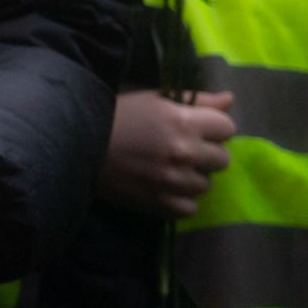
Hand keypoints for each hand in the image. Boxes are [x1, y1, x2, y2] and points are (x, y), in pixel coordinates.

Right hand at [99, 89, 235, 218]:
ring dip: (191, 177)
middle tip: (181, 150)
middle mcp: (184, 152)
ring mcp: (174, 181)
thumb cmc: (116, 115)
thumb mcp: (154, 100)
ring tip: (167, 169)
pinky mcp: (161, 204)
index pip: (227, 128)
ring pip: (206, 185)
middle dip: (205, 153)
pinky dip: (179, 199)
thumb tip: (230, 100)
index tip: (195, 128)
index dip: (212, 127)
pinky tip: (162, 187)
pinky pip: (190, 207)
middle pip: (222, 159)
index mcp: (183, 121)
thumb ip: (196, 100)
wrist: (77, 143)